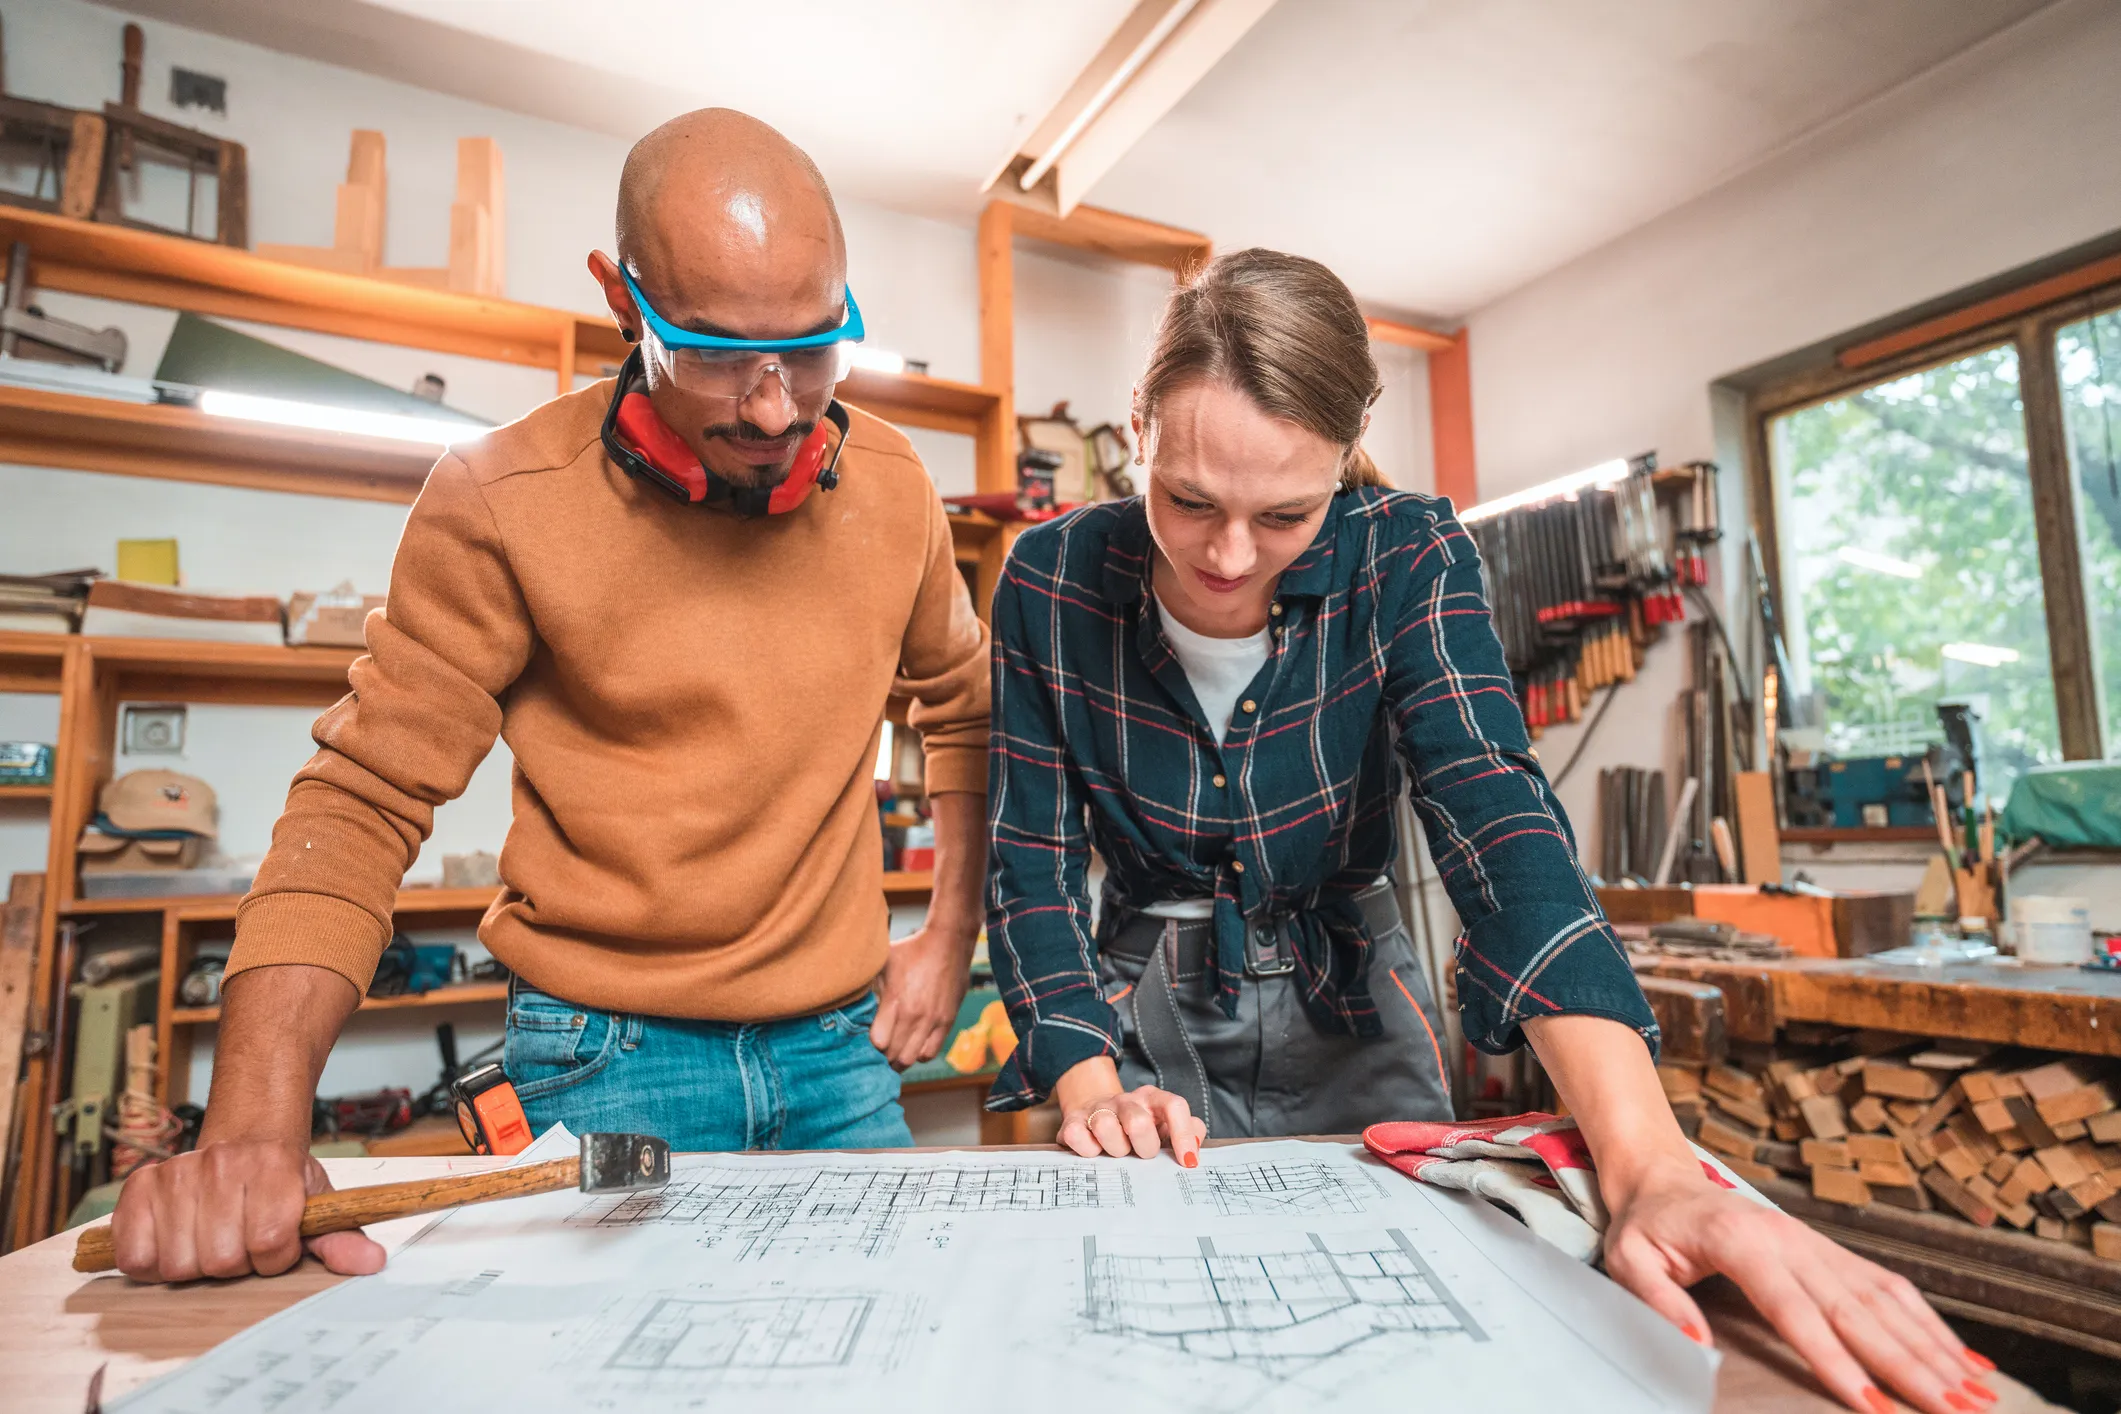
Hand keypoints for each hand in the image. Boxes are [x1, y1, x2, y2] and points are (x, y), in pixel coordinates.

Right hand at [109, 1136, 385, 1282]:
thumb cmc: (282, 1178)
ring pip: (178, 1264)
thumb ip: (341, 1238)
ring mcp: (178, 1173)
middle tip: (240, 1238)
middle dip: (235, 1262)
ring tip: (210, 1236)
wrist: (249, 1135)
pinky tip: (174, 1238)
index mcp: (273, 1168)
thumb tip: (373, 1262)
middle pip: (221, 1260)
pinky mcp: (140, 1185)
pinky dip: (151, 1260)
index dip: (274, 1258)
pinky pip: (136, 1255)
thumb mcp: (319, 1204)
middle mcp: (222, 1164)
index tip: (276, 1242)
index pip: (269, 1244)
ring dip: (195, 1263)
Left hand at [870, 923, 974, 1069]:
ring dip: (900, 1060)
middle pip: (893, 1054)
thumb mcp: (882, 962)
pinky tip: (913, 1048)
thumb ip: (868, 983)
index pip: (878, 1042)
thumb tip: (848, 994)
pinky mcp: (946, 1021)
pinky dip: (920, 1056)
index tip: (866, 1040)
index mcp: (895, 1000)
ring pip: (911, 1058)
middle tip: (877, 1053)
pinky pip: (931, 1052)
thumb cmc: (912, 950)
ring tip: (894, 1055)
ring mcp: (932, 1020)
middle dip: (882, 1058)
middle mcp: (914, 1015)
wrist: (948, 943)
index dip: (870, 1045)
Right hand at [1052, 1058, 1203, 1164]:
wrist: (1095, 1110)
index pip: (1174, 1106)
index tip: (1187, 1162)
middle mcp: (1125, 1100)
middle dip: (1144, 1149)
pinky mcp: (1073, 1121)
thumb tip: (1193, 1151)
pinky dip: (1088, 1151)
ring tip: (1117, 1152)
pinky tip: (1095, 1151)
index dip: (1183, 1135)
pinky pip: (1078, 1137)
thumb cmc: (1137, 1127)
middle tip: (1141, 1155)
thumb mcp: (1164, 1126)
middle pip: (1138, 1123)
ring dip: (1115, 1150)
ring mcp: (1098, 1108)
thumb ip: (1189, 1133)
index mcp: (1152, 1098)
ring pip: (1105, 1128)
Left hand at [1602, 1161, 1995, 1413]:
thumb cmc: (1647, 1227)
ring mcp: (1817, 1244)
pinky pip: (1889, 1289)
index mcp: (1743, 1245)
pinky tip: (1963, 1358)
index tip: (1873, 1405)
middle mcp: (1792, 1242)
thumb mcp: (1629, 1259)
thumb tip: (1698, 1344)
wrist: (1663, 1179)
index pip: (1796, 1313)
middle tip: (1956, 1410)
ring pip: (1887, 1301)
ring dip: (1935, 1350)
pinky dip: (1930, 1325)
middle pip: (1859, 1312)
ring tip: (1978, 1394)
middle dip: (1912, 1366)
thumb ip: (1661, 1301)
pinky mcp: (1829, 1252)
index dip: (1836, 1361)